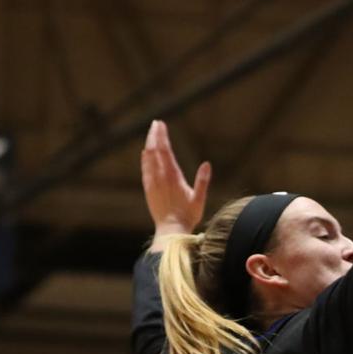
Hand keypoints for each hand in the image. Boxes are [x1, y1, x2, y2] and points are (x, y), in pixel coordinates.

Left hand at [141, 119, 210, 236]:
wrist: (171, 230)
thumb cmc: (188, 216)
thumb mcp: (199, 199)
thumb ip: (202, 181)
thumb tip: (207, 164)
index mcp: (173, 176)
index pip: (164, 150)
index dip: (162, 136)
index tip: (160, 124)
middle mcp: (160, 176)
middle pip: (154, 150)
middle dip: (154, 135)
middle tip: (155, 124)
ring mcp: (152, 182)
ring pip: (148, 157)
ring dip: (149, 144)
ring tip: (152, 134)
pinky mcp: (148, 188)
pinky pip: (145, 168)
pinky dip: (145, 158)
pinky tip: (146, 153)